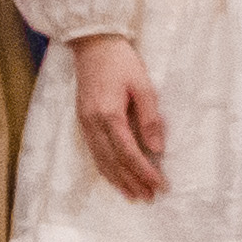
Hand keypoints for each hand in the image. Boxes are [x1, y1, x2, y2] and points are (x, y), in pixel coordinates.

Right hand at [69, 32, 166, 203]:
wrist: (92, 44)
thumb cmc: (121, 61)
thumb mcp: (143, 85)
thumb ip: (150, 118)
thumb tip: (157, 149)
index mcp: (109, 115)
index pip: (129, 153)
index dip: (144, 172)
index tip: (159, 185)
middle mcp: (92, 124)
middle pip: (113, 162)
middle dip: (131, 182)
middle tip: (148, 198)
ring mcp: (84, 123)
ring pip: (100, 160)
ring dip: (117, 180)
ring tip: (133, 195)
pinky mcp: (82, 121)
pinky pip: (94, 152)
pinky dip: (105, 168)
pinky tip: (115, 177)